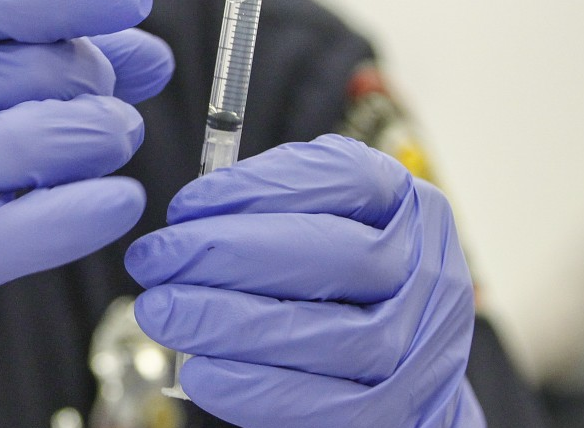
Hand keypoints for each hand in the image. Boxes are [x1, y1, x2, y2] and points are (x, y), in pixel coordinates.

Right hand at [0, 0, 174, 383]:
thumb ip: (35, 43)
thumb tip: (148, 51)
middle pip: (40, 70)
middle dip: (92, 82)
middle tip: (96, 101)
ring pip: (41, 142)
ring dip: (98, 139)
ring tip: (104, 141)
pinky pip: (17, 231)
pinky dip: (78, 216)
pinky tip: (118, 201)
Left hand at [126, 135, 484, 427]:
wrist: (406, 381)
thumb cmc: (346, 292)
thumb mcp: (329, 227)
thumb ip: (278, 209)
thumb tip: (192, 218)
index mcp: (410, 208)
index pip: (345, 178)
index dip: (258, 187)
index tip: (185, 206)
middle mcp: (428, 271)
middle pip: (334, 254)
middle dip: (228, 253)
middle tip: (155, 258)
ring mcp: (420, 346)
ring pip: (327, 333)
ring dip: (230, 322)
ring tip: (162, 312)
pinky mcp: (397, 410)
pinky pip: (326, 404)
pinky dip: (255, 389)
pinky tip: (200, 371)